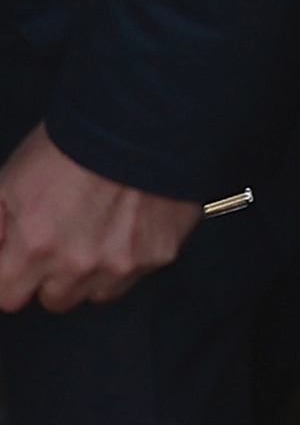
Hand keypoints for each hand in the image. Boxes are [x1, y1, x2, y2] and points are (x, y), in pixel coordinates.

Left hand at [0, 125, 200, 312]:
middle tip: (59, 241)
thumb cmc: (69, 147)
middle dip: (49, 278)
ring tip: (94, 233)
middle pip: (54, 301)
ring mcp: (123, 264)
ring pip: (95, 294)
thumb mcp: (8, 181)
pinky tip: (124, 227)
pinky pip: (133, 276)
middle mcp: (79, 265)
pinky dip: (125, 260)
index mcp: (35, 246)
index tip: (15, 264)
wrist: (137, 124)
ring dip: (88, 274)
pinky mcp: (159, 256)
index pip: (7, 298)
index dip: (9, 278)